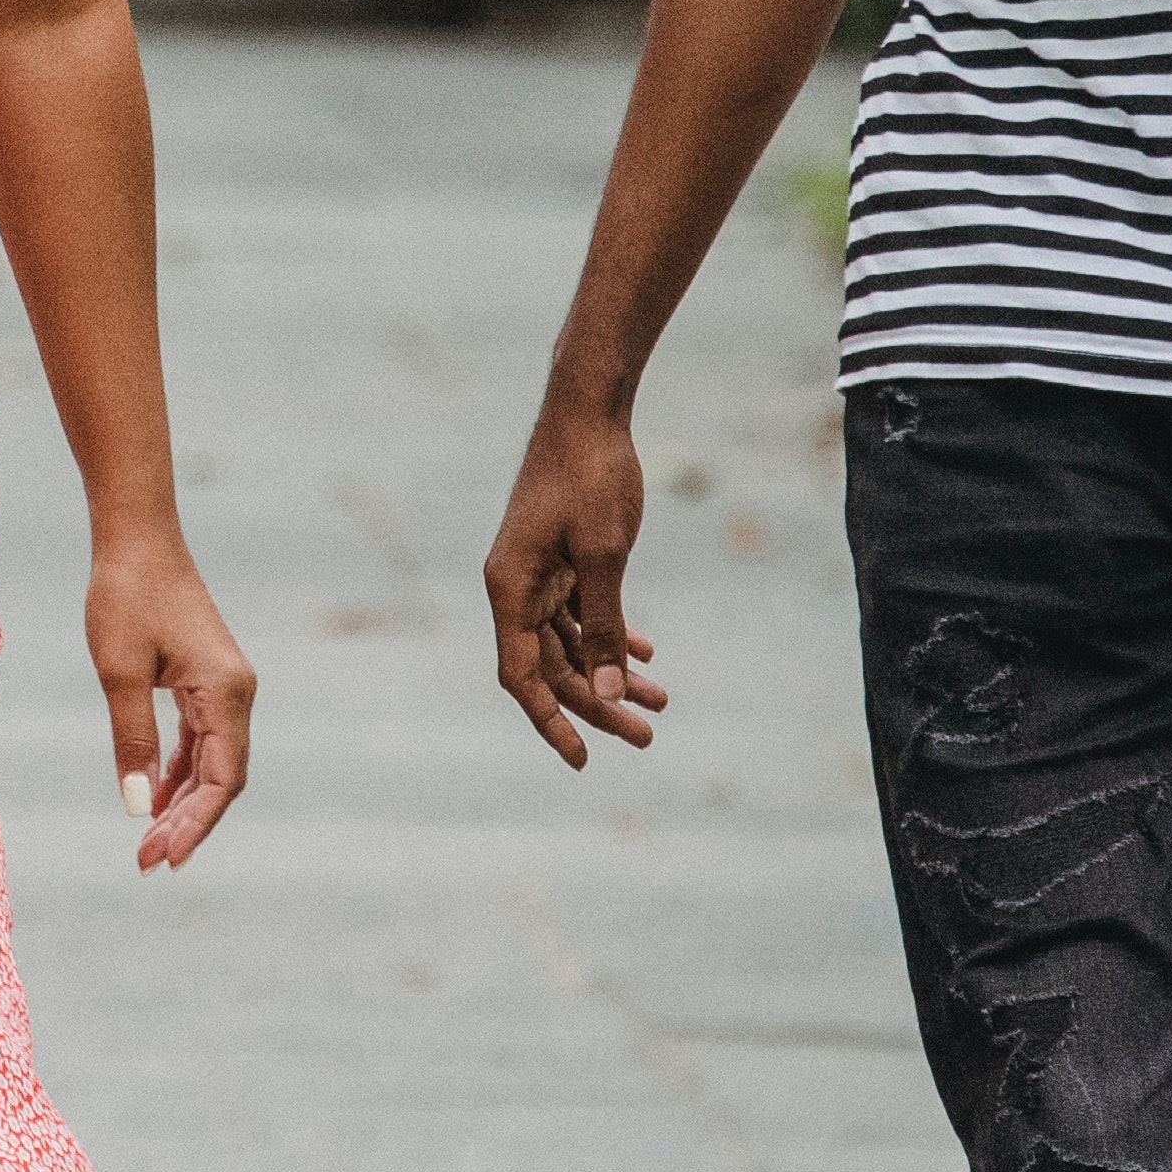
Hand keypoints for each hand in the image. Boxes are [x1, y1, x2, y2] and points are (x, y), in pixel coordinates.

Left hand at [87, 528, 256, 870]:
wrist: (136, 538)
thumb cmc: (126, 595)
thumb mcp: (119, 671)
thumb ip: (132, 740)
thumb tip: (138, 810)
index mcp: (226, 692)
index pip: (222, 778)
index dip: (197, 824)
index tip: (165, 858)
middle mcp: (236, 693)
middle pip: (222, 778)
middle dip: (187, 823)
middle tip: (146, 861)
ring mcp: (224, 687)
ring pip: (212, 763)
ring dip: (183, 803)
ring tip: (149, 842)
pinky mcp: (206, 680)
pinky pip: (201, 740)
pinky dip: (180, 773)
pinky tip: (155, 799)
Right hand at [483, 393, 672, 771]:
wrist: (589, 412)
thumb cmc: (591, 477)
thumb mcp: (603, 556)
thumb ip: (603, 624)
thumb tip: (608, 691)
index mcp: (510, 588)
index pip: (522, 675)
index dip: (550, 721)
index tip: (583, 759)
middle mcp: (515, 586)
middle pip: (552, 666)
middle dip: (599, 703)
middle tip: (648, 735)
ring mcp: (536, 573)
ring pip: (570, 643)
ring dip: (611, 671)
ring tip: (660, 701)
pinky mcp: (558, 559)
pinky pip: (579, 613)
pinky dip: (610, 634)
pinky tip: (646, 652)